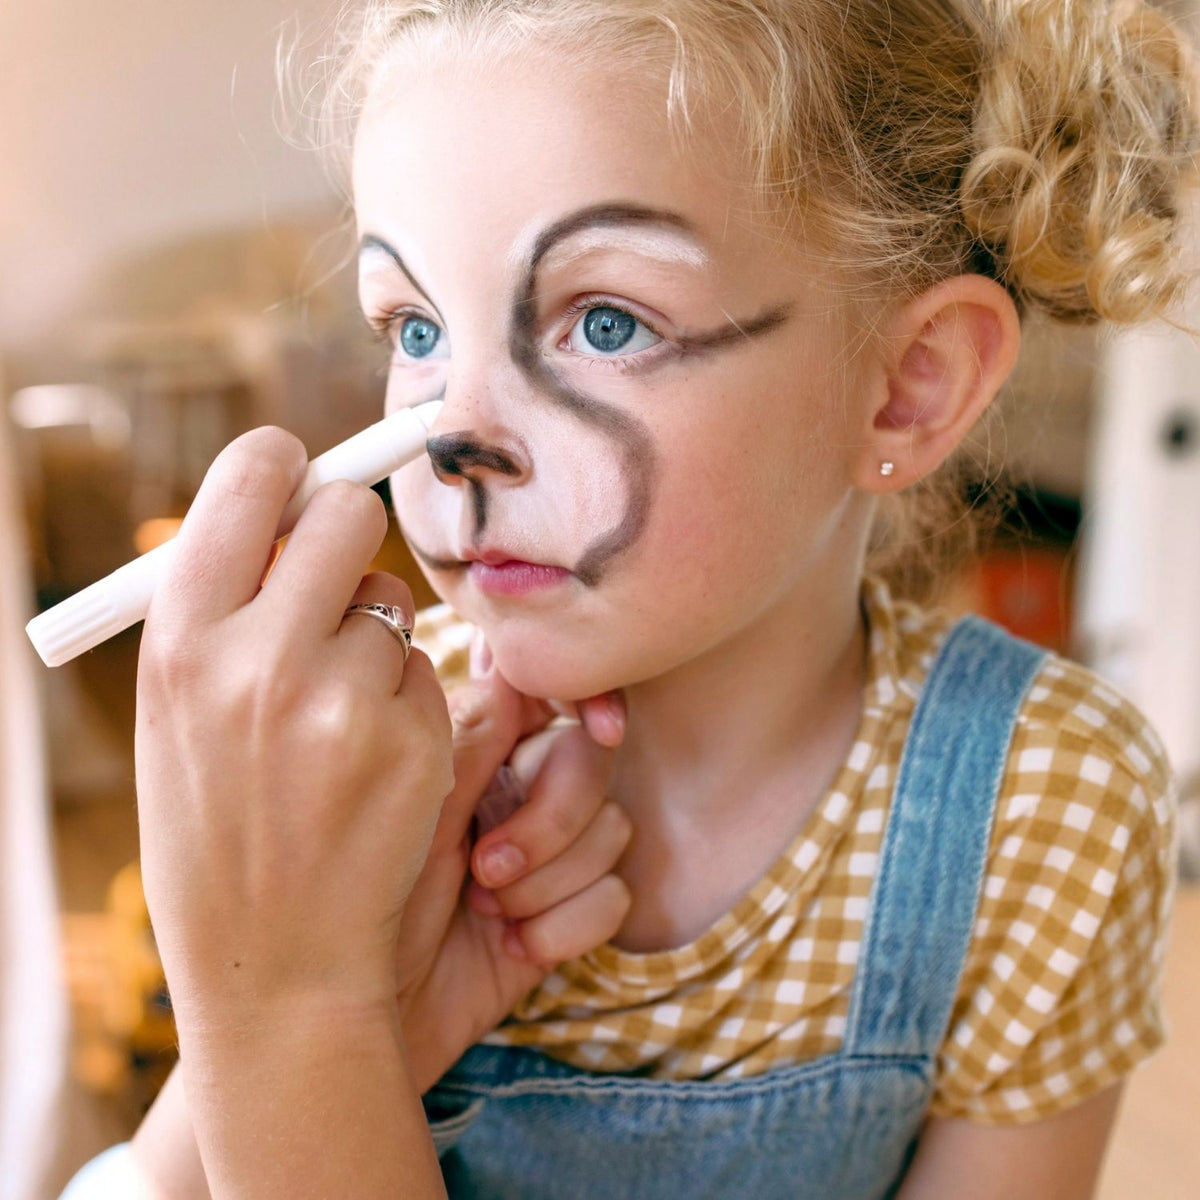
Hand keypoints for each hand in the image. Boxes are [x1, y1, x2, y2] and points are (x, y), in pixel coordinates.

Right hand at [135, 426, 454, 1032]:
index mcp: (179, 640)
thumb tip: (289, 508)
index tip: (303, 481)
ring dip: (379, 641)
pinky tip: (375, 767)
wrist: (274, 971)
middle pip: (350, 516)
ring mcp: (342, 701)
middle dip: (354, 540)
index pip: (252, 476)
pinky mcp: (414, 741)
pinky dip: (413, 703)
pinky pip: (431, 675)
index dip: (289, 467)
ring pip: (394, 604)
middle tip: (340, 588)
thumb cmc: (218, 838)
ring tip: (338, 721)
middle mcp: (257, 657)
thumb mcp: (176, 719)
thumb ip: (223, 611)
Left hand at [393, 642, 632, 1090]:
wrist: (345, 1017)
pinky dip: (564, 926)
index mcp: (474, 754)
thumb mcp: (410, 814)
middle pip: (590, 761)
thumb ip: (471, 740)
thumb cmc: (352, 903)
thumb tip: (515, 667)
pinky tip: (512, 946)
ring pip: (612, 829)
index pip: (551, 701)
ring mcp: (546, 856)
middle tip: (485, 867)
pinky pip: (613, 897)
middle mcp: (515, 794)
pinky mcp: (565, 917)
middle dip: (551, 818)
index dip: (586, 704)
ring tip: (486, 910)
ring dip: (549, 879)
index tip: (602, 726)